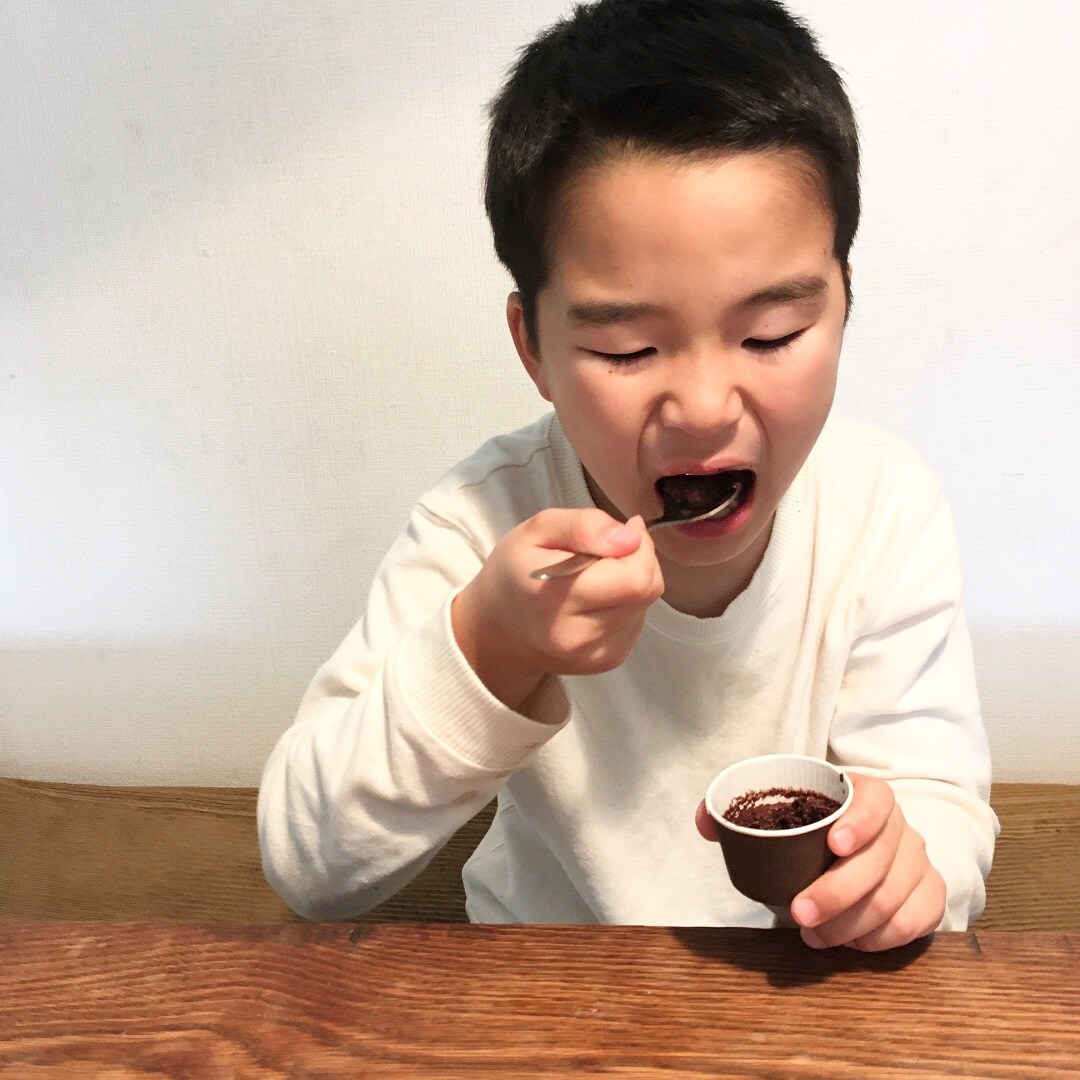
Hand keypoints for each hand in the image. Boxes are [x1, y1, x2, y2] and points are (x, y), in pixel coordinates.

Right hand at [452, 508, 663, 712]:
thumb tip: (631, 538)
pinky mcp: (607, 662)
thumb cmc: (515, 572)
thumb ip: (583, 525)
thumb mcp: (536, 530)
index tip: (620, 533)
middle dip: (638, 560)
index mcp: (555, 596)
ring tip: (595, 579)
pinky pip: (637, 621)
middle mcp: (577, 634)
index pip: (635, 576)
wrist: (498, 630)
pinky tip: (597, 601)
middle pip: (646, 588)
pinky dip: (626, 603)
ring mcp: (594, 654)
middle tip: (606, 552)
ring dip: (631, 582)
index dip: (638, 546)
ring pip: (646, 604)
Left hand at [695, 772, 945, 950]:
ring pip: (893, 899)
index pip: (876, 801)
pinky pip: (914, 924)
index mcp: (866, 794)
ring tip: (813, 937)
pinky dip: (879, 939)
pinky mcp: (929, 895)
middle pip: (879, 862)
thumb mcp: (786, 807)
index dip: (860, 822)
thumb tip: (706, 824)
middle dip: (837, 893)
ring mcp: (918, 861)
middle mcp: (900, 826)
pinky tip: (849, 942)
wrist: (866, 840)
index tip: (833, 844)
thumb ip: (741, 810)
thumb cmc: (816, 824)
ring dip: (850, 925)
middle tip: (798, 914)